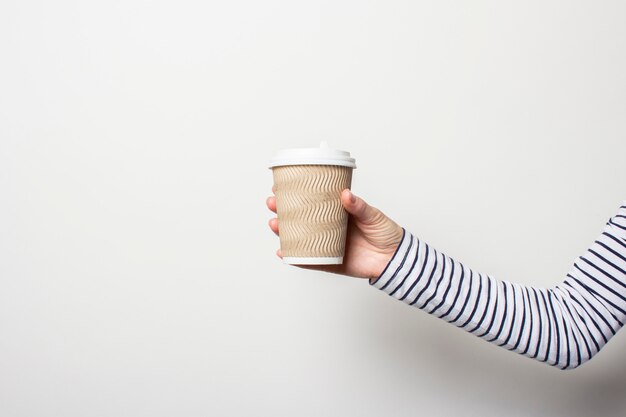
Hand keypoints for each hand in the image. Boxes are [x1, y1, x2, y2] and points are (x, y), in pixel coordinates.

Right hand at [267, 189, 403, 279]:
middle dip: (282, 210)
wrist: (395, 259)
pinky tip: (282, 252)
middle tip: (272, 203)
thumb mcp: (373, 215)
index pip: (311, 201)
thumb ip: (359, 206)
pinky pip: (307, 261)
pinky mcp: (329, 262)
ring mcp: (326, 244)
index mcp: (336, 213)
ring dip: (283, 232)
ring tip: (274, 224)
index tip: (281, 185)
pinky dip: (294, 257)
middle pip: (299, 218)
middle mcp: (327, 228)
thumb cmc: (386, 233)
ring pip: (298, 238)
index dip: (295, 193)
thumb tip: (345, 194)